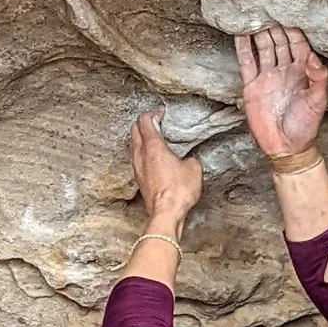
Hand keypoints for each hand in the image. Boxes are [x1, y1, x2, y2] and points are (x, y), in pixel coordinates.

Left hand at [130, 110, 202, 230]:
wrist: (166, 214)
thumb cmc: (178, 191)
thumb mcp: (193, 168)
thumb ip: (190, 158)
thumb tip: (187, 160)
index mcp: (152, 146)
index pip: (145, 120)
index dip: (153, 113)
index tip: (161, 113)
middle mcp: (140, 155)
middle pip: (135, 130)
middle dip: (144, 123)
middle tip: (156, 121)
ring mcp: (137, 168)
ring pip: (134, 145)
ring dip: (142, 138)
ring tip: (154, 138)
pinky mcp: (139, 180)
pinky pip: (137, 159)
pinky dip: (143, 153)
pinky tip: (153, 158)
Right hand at [235, 25, 327, 161]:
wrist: (286, 146)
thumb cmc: (306, 125)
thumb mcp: (318, 102)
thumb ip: (319, 78)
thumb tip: (313, 58)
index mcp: (303, 71)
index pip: (298, 44)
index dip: (294, 30)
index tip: (290, 14)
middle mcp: (285, 70)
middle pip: (279, 42)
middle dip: (275, 26)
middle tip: (269, 9)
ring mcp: (268, 76)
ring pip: (263, 48)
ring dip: (260, 33)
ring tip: (254, 15)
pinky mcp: (253, 85)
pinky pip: (247, 62)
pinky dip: (243, 47)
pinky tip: (240, 33)